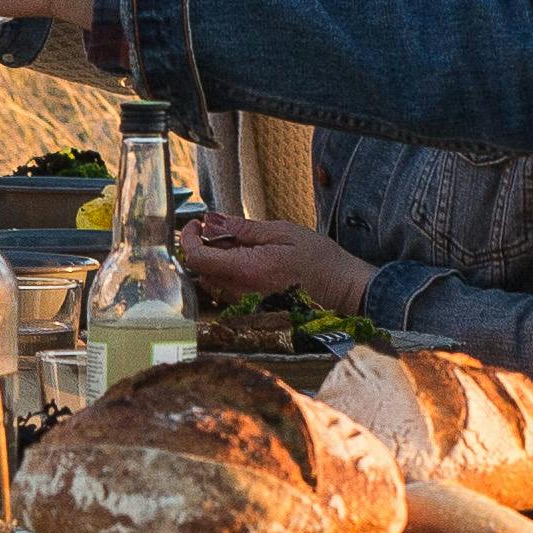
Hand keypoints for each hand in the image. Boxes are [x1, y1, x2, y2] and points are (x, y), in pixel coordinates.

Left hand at [176, 213, 374, 310]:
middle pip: (200, 271)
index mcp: (246, 270)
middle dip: (203, 247)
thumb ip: (243, 229)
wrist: (343, 292)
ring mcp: (245, 305)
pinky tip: (250, 263)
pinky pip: (226, 292)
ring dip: (215, 261)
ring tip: (241, 246)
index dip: (188, 239)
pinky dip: (228, 274)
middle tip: (222, 230)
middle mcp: (240, 293)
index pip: (197, 258)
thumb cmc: (319, 261)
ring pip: (211, 282)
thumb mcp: (282, 233)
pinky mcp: (252, 310)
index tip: (196, 224)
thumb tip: (212, 221)